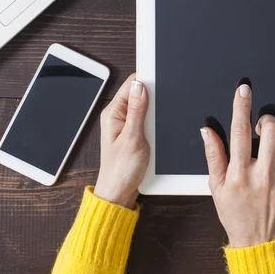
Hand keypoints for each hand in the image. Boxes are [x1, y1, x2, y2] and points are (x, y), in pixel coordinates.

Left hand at [94, 74, 149, 208]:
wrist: (119, 193)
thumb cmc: (120, 170)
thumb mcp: (132, 138)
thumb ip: (137, 110)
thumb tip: (141, 85)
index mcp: (113, 113)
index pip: (131, 84)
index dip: (147, 80)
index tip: (162, 80)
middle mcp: (118, 116)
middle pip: (140, 94)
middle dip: (154, 98)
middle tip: (161, 112)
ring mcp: (126, 124)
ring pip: (147, 108)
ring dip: (155, 113)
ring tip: (156, 127)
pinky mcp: (135, 133)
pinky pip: (148, 120)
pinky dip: (155, 123)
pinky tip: (157, 131)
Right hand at [201, 80, 274, 247]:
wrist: (259, 242)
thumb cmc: (235, 214)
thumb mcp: (216, 187)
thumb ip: (213, 155)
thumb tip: (207, 131)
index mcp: (238, 174)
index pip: (240, 131)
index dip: (241, 106)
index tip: (244, 90)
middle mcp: (262, 176)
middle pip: (272, 130)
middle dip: (267, 121)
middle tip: (262, 127)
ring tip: (272, 149)